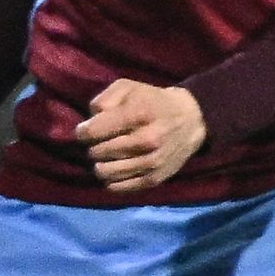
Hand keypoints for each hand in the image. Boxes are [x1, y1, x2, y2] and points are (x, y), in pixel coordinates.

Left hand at [76, 78, 205, 191]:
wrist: (192, 119)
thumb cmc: (153, 101)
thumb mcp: (129, 87)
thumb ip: (104, 99)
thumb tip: (89, 122)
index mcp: (139, 114)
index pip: (93, 132)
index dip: (82, 132)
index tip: (85, 130)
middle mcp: (146, 140)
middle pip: (97, 153)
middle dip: (93, 147)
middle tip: (101, 141)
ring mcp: (151, 162)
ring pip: (105, 172)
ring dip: (101, 164)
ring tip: (108, 156)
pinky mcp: (154, 179)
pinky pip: (118, 187)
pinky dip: (111, 179)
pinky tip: (116, 167)